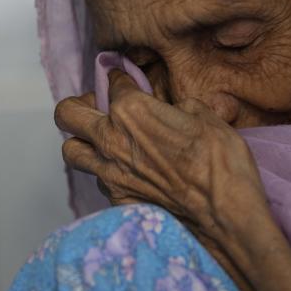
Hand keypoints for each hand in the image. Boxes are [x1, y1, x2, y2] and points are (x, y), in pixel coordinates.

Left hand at [54, 68, 270, 245]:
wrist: (223, 213)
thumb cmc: (219, 162)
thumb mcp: (207, 118)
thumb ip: (183, 107)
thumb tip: (179, 110)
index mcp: (132, 110)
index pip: (112, 82)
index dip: (122, 78)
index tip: (129, 81)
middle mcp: (111, 139)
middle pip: (67, 114)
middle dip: (80, 106)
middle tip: (101, 109)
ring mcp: (109, 173)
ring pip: (72, 151)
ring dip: (84, 142)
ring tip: (105, 143)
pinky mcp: (116, 200)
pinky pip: (98, 182)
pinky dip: (108, 174)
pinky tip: (129, 174)